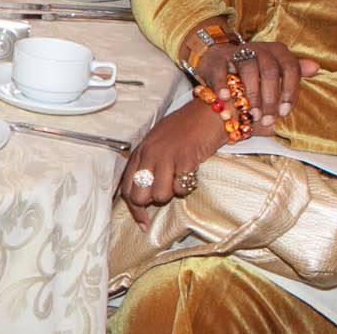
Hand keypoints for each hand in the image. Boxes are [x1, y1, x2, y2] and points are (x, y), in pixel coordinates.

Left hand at [118, 103, 228, 227]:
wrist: (210, 112)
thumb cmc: (187, 128)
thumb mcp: (159, 143)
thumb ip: (150, 163)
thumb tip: (147, 192)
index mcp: (141, 151)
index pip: (127, 187)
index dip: (134, 209)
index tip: (144, 223)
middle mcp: (148, 154)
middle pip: (139, 195)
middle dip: (152, 202)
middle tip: (167, 193)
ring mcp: (165, 157)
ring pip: (160, 195)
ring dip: (172, 193)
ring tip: (181, 177)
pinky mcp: (184, 160)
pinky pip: (181, 188)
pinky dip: (187, 186)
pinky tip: (192, 172)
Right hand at [193, 41, 319, 127]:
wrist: (220, 63)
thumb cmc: (254, 76)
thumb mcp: (276, 73)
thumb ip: (294, 72)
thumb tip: (315, 67)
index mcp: (277, 51)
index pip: (291, 68)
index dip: (289, 91)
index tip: (284, 111)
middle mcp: (259, 48)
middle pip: (270, 71)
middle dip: (270, 98)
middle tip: (267, 118)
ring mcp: (237, 51)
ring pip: (248, 70)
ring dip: (251, 95)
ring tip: (251, 114)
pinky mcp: (217, 58)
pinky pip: (221, 71)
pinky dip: (223, 85)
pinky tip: (226, 98)